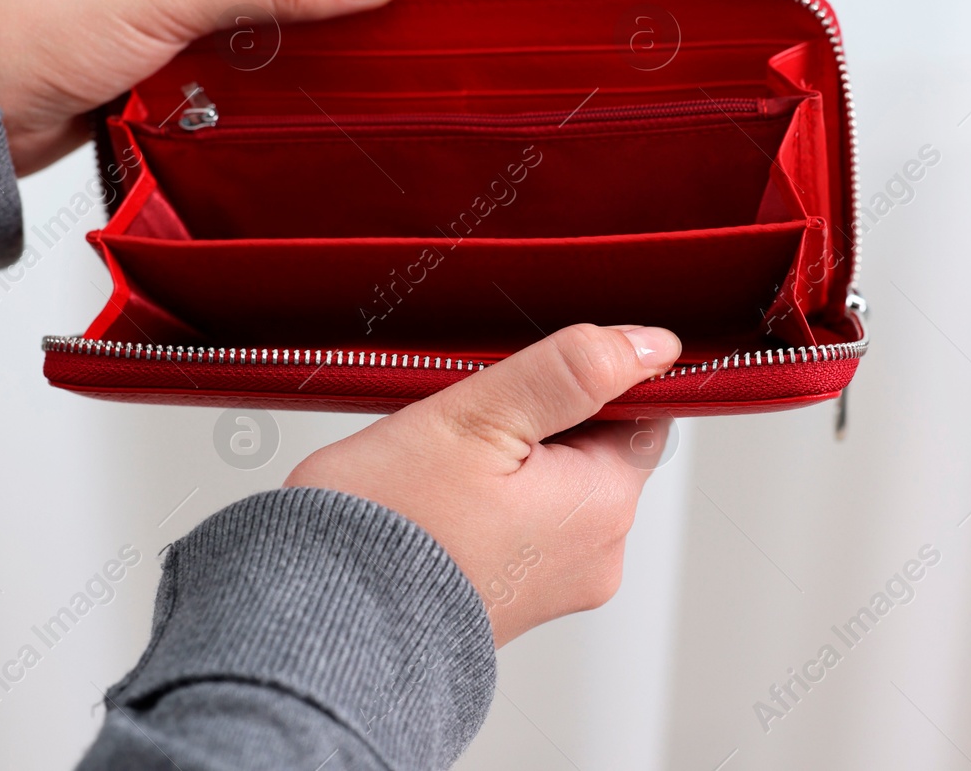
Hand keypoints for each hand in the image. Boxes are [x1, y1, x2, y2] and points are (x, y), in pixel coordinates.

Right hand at [285, 324, 681, 645]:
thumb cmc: (388, 523)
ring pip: (551, 487)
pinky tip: (436, 500)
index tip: (522, 382)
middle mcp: (596, 558)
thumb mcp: (478, 417)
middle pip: (593, 450)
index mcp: (604, 507)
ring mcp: (554, 588)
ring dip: (507, 462)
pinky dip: (486, 505)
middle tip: (466, 423)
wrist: (319, 625)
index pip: (638, 413)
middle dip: (537, 422)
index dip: (584, 381)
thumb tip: (651, 345)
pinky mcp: (511, 603)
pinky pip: (519, 529)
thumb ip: (570, 372)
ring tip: (441, 467)